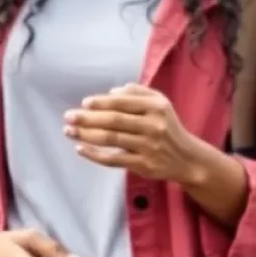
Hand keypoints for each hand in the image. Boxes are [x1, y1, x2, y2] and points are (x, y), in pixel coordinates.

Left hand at [64, 84, 204, 184]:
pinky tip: (81, 149)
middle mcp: (152, 126)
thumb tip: (112, 91)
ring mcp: (147, 147)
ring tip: (69, 131)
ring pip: (111, 140)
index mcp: (156, 107)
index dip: (102, 102)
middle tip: (68, 117)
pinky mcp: (142, 165)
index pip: (123, 103)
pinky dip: (95, 155)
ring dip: (87, 135)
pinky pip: (114, 160)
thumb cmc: (168, 126)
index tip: (84, 103)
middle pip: (114, 121)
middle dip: (88, 119)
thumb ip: (138, 92)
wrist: (187, 158)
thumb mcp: (161, 102)